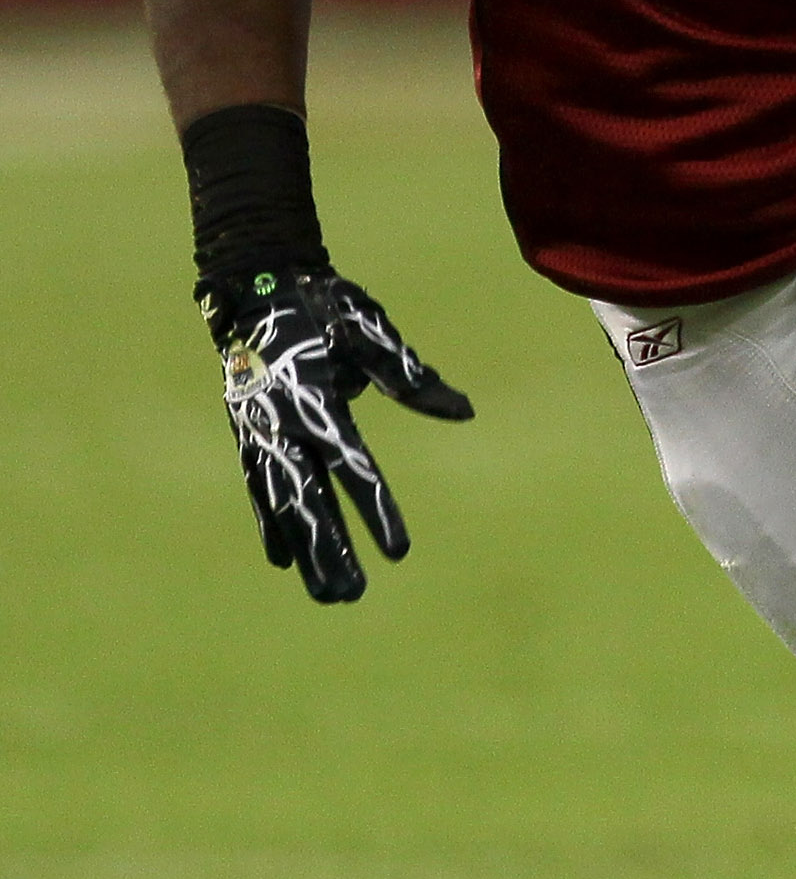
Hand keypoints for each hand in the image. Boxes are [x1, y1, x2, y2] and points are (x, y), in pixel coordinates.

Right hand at [197, 268, 473, 604]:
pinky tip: (283, 559)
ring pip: (283, 504)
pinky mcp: (247, 433)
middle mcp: (285, 425)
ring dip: (305, 550)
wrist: (254, 281)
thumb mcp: (370, 333)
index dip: (377, 511)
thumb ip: (411, 378)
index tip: (398, 551)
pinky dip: (270, 523)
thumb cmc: (323, 306)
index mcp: (320, 401)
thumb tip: (464, 412)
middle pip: (311, 501)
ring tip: (325, 594)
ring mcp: (260, 432)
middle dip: (332, 551)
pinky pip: (258, 487)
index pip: (354, 469)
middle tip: (353, 597)